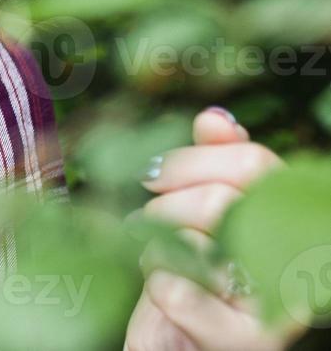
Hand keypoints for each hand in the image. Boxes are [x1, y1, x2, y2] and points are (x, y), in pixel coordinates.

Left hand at [122, 106, 306, 350]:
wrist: (180, 343)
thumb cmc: (193, 274)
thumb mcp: (201, 217)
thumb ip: (213, 167)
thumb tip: (215, 118)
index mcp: (292, 220)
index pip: (255, 163)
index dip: (195, 160)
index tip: (154, 173)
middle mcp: (298, 262)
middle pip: (220, 199)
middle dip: (166, 206)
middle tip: (149, 221)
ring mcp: (278, 307)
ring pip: (193, 244)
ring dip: (157, 250)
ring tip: (163, 262)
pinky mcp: (245, 341)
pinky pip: (175, 290)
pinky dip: (156, 287)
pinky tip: (167, 297)